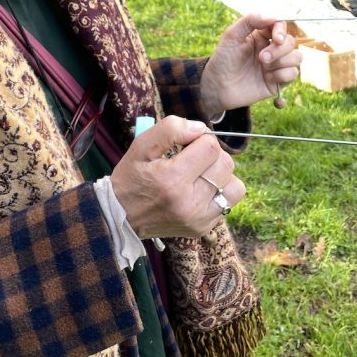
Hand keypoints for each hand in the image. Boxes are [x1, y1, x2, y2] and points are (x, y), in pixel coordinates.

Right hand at [112, 116, 244, 237]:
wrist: (120, 217)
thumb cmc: (132, 177)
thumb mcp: (141, 145)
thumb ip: (171, 129)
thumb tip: (200, 128)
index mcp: (173, 179)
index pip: (211, 147)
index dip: (201, 139)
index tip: (187, 145)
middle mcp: (189, 202)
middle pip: (226, 165)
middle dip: (212, 155)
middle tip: (193, 158)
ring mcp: (198, 219)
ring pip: (235, 186)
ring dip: (221, 176)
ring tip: (201, 175)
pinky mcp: (202, 228)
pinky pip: (228, 203)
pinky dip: (218, 193)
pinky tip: (198, 191)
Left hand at [199, 14, 301, 119]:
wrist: (218, 87)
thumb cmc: (223, 60)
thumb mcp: (231, 36)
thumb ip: (250, 21)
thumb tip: (272, 16)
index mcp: (261, 35)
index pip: (280, 25)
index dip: (281, 30)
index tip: (276, 38)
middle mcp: (271, 48)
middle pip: (291, 42)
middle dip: (278, 50)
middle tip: (261, 58)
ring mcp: (275, 65)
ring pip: (297, 57)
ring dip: (283, 62)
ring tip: (265, 68)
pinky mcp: (278, 81)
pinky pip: (293, 74)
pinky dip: (282, 76)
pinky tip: (267, 79)